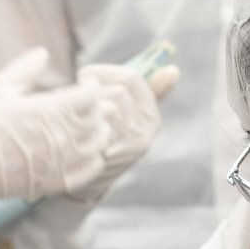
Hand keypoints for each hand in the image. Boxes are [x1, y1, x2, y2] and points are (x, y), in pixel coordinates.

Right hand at [0, 47, 110, 201]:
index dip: (91, 86)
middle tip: (87, 103)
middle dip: (97, 107)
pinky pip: (90, 171)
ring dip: (98, 131)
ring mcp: (59, 162)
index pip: (90, 95)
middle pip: (98, 118)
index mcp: (46, 110)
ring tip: (87, 126)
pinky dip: (94, 159)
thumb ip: (23, 70)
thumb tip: (43, 52)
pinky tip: (85, 152)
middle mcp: (59, 136)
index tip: (85, 84)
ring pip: (98, 144)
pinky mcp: (55, 182)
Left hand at [66, 61, 176, 203]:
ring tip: (78, 114)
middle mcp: (146, 130)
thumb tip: (173, 71)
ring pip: (108, 108)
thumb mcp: (126, 112)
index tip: (87, 76)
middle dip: (93, 91)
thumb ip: (144, 90)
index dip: (104, 72)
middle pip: (118, 92)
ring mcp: (130, 145)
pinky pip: (95, 127)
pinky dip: (81, 123)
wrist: (87, 177)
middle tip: (80, 98)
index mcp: (150, 113)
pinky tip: (76, 128)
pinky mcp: (112, 156)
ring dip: (87, 107)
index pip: (132, 77)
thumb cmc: (104, 134)